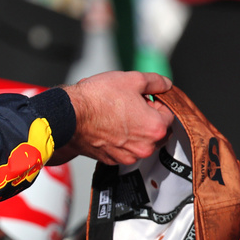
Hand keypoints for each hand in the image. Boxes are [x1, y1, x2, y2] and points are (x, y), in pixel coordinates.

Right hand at [57, 71, 174, 164]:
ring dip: (136, 129)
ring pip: (141, 141)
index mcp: (155, 128)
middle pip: (157, 130)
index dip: (158, 101)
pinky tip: (110, 125)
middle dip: (150, 117)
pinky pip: (125, 149)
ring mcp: (128, 156)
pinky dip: (122, 139)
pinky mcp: (112, 159)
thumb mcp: (132, 79)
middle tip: (133, 104)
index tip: (146, 96)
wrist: (70, 116)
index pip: (170, 113)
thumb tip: (166, 84)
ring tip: (119, 113)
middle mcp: (145, 147)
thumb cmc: (98, 99)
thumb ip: (156, 82)